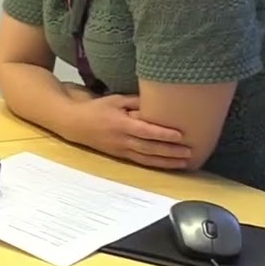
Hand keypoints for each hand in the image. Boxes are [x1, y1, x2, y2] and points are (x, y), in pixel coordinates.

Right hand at [64, 94, 191, 168]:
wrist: (74, 124)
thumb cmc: (96, 109)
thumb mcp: (115, 100)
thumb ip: (136, 102)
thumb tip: (158, 101)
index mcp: (121, 124)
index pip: (146, 131)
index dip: (163, 134)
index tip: (180, 135)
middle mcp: (122, 139)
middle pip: (150, 148)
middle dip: (170, 151)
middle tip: (190, 152)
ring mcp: (121, 150)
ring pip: (147, 158)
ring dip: (167, 161)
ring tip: (185, 162)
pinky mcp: (120, 156)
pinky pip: (141, 162)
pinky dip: (156, 164)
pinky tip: (169, 165)